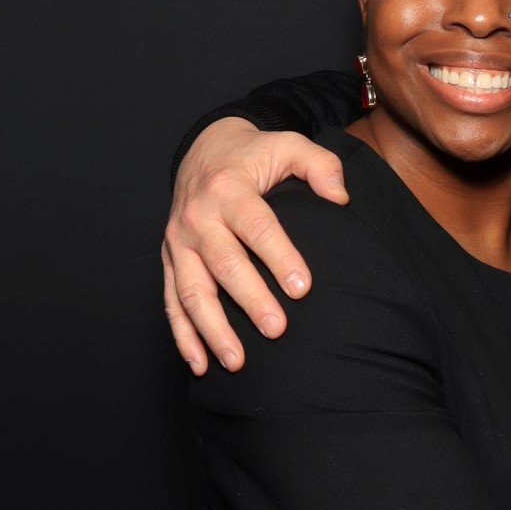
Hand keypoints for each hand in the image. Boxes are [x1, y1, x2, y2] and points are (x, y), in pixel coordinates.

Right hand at [161, 120, 346, 372]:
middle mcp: (198, 217)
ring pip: (192, 291)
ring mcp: (179, 242)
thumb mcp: (289, 144)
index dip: (279, 256)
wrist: (204, 151)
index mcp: (228, 188)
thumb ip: (319, 165)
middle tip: (278, 329)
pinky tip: (200, 364)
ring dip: (213, 328)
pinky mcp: (170, 261)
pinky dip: (183, 336)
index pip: (257, 226)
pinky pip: (172, 302)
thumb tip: (340, 197)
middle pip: (224, 264)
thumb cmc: (254, 155)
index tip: (302, 287)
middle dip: (250, 299)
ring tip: (237, 361)